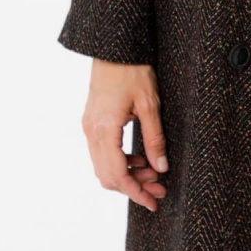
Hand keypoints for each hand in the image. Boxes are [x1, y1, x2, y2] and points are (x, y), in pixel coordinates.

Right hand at [81, 59, 169, 212]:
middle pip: (108, 176)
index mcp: (104, 130)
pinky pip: (103, 153)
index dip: (135, 192)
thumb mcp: (151, 104)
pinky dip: (121, 162)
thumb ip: (155, 139)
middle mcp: (92, 132)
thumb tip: (161, 168)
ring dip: (128, 176)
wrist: (115, 47)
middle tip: (160, 190)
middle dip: (134, 187)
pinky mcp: (92, 122)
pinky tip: (140, 160)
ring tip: (155, 175)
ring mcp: (89, 127)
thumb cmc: (133, 70)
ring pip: (104, 166)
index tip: (153, 203)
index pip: (117, 174)